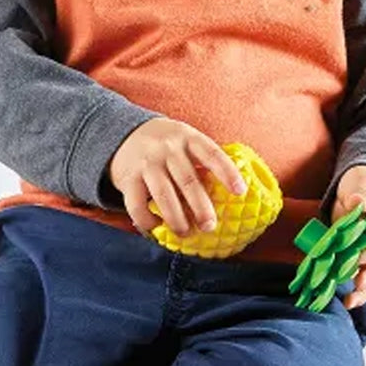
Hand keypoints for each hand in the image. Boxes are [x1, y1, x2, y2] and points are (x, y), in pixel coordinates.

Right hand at [109, 118, 246, 237]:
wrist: (125, 133)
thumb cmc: (167, 145)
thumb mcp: (186, 140)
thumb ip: (202, 160)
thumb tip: (229, 194)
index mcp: (188, 137)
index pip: (211, 154)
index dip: (227, 173)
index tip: (240, 192)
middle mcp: (167, 148)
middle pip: (188, 180)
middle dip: (201, 207)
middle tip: (209, 227)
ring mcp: (147, 163)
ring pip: (164, 194)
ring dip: (176, 219)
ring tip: (186, 233)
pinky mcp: (128, 178)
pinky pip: (137, 204)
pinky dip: (147, 220)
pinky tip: (156, 227)